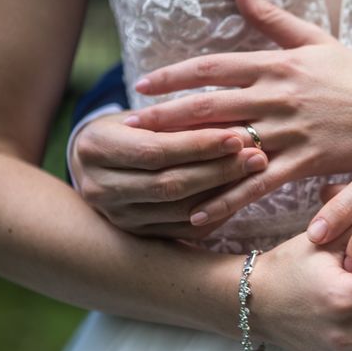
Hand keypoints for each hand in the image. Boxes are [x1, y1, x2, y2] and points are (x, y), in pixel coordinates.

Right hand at [70, 112, 267, 238]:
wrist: (99, 163)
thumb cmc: (130, 128)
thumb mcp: (146, 115)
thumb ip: (179, 121)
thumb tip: (234, 128)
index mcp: (95, 148)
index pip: (156, 151)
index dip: (199, 145)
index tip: (238, 136)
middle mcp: (99, 188)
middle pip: (169, 184)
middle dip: (218, 171)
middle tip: (256, 157)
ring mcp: (118, 217)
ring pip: (180, 211)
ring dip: (223, 193)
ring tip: (253, 174)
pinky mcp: (138, 235)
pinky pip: (185, 230)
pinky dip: (216, 213)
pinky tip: (241, 196)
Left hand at [125, 0, 351, 226]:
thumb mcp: (316, 42)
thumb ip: (274, 20)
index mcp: (278, 66)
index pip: (215, 68)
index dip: (175, 77)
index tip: (143, 86)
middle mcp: (278, 97)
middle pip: (212, 107)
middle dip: (168, 118)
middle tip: (131, 128)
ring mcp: (290, 132)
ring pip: (231, 146)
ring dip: (190, 159)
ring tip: (155, 171)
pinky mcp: (303, 163)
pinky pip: (258, 183)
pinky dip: (228, 198)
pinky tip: (200, 211)